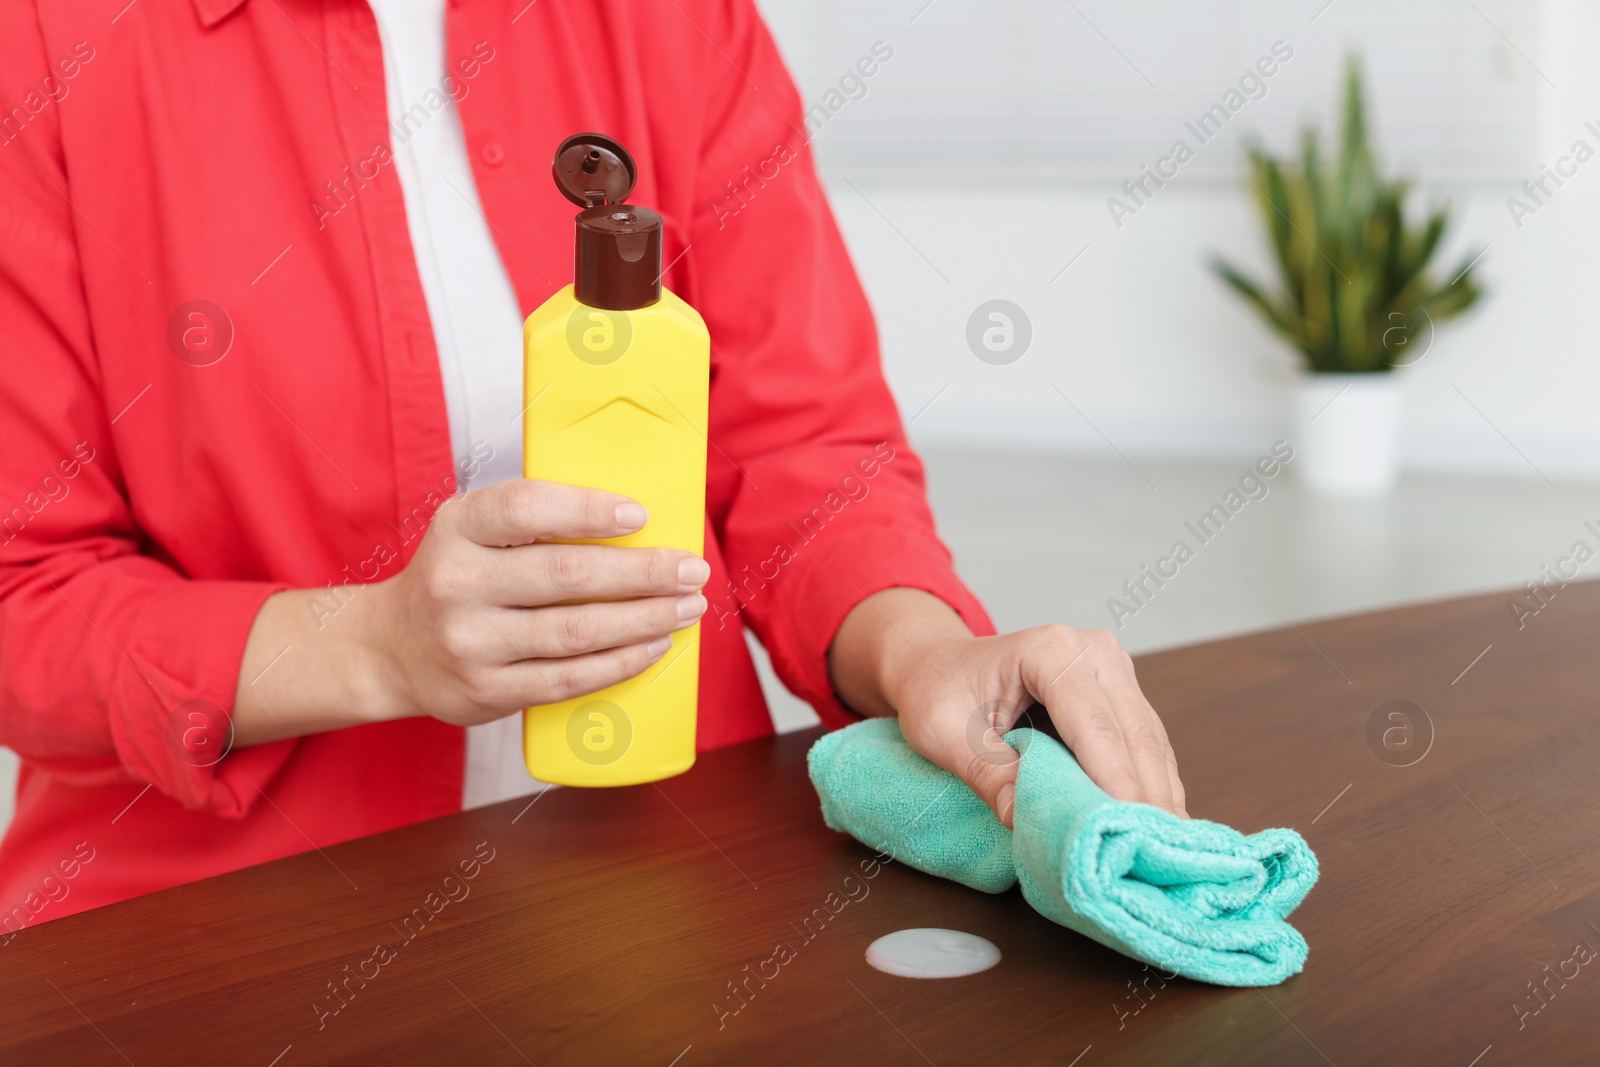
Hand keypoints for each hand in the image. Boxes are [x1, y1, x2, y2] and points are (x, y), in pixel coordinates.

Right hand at [362, 479, 708, 725]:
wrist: (390, 650)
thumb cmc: (456, 576)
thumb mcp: (471, 529)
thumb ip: (534, 518)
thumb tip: (635, 519)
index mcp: (458, 528)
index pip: (525, 508)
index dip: (587, 510)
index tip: (640, 515)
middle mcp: (457, 583)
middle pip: (567, 575)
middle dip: (644, 572)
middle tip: (692, 569)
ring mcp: (470, 643)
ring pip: (577, 632)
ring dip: (644, 619)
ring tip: (686, 607)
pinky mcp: (486, 691)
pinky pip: (568, 678)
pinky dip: (620, 662)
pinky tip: (653, 646)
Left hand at [829, 588, 1185, 827]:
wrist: (937, 664)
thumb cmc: (937, 691)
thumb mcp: (944, 734)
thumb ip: (986, 773)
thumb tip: (1023, 818)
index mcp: (1050, 651)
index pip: (1093, 725)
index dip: (1114, 780)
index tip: (1128, 828)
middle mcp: (1093, 651)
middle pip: (1133, 733)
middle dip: (1147, 796)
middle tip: (1158, 854)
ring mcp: (1112, 668)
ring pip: (1149, 740)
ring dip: (1158, 795)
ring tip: (1167, 849)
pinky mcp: (1120, 692)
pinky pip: (1144, 742)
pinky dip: (1151, 783)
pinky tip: (1158, 824)